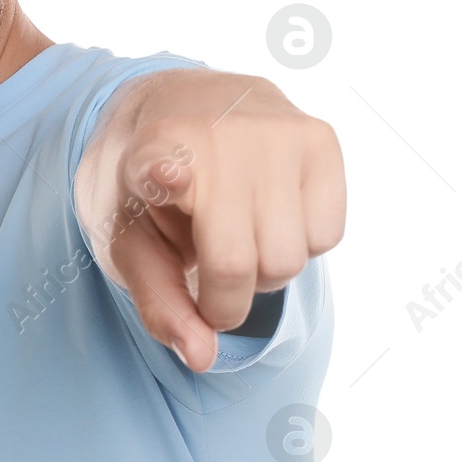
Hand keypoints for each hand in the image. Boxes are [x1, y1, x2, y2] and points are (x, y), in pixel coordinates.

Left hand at [75, 71, 345, 372]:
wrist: (186, 103)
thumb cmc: (154, 189)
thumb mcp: (134, 242)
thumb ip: (160, 302)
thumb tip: (202, 358)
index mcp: (153, 149)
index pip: (164, 167)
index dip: (164, 175)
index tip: (167, 174)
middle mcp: (219, 132)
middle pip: (241, 264)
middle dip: (226, 297)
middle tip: (207, 276)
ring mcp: (277, 131)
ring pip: (291, 260)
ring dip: (264, 272)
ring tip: (236, 236)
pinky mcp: (322, 138)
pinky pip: (327, 237)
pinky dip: (300, 244)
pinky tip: (269, 213)